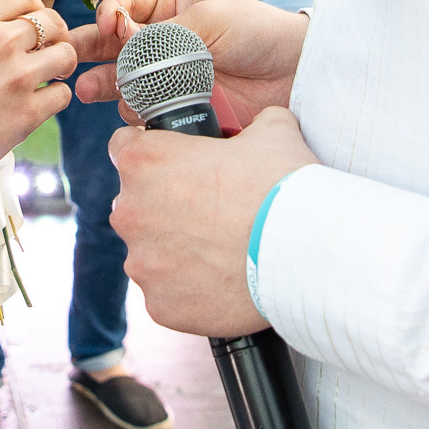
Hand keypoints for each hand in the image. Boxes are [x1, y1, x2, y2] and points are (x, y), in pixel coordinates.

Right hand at [0, 0, 75, 191]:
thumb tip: (4, 28)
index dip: (33, 7)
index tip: (32, 23)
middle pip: (53, 20)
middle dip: (55, 34)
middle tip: (47, 51)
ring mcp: (17, 75)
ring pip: (66, 54)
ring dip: (61, 64)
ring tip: (50, 76)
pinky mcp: (28, 112)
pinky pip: (62, 94)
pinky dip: (55, 98)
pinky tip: (40, 104)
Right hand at [66, 0, 305, 132]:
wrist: (295, 76)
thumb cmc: (257, 32)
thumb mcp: (208, 18)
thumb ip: (160, 31)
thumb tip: (117, 37)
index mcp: (168, 2)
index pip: (124, 2)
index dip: (110, 12)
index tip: (107, 24)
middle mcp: (160, 37)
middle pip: (110, 40)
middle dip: (86, 48)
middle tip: (63, 58)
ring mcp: (165, 73)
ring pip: (121, 78)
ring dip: (105, 82)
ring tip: (87, 88)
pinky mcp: (174, 105)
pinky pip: (142, 108)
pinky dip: (135, 109)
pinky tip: (134, 108)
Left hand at [110, 106, 318, 337]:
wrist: (304, 250)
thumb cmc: (281, 184)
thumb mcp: (271, 131)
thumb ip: (251, 123)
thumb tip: (261, 125)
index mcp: (144, 161)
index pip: (125, 146)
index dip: (154, 152)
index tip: (177, 163)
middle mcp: (131, 212)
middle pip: (136, 204)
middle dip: (166, 206)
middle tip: (211, 211)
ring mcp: (143, 263)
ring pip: (150, 252)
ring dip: (176, 250)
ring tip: (221, 251)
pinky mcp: (160, 305)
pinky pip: (168, 293)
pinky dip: (189, 289)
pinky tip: (222, 281)